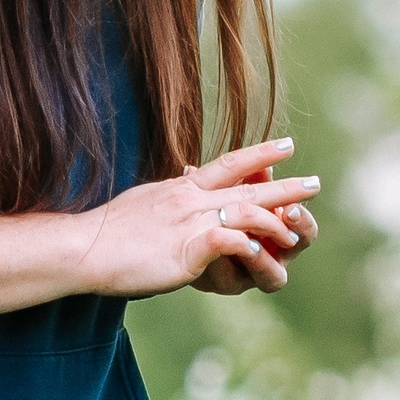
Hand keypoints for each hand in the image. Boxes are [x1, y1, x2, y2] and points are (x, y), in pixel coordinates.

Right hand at [73, 140, 320, 299]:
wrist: (82, 247)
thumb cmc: (106, 232)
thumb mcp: (144, 204)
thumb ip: (168, 199)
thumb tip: (177, 190)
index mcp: (182, 188)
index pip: (230, 163)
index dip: (260, 153)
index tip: (287, 145)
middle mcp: (191, 199)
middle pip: (249, 185)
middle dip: (286, 186)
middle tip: (316, 184)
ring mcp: (190, 222)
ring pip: (247, 210)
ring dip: (277, 220)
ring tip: (298, 230)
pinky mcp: (187, 248)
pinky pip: (227, 240)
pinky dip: (247, 246)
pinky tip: (260, 254)